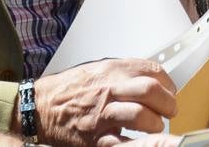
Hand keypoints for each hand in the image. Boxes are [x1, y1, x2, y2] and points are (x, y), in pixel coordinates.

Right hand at [33, 58, 176, 145]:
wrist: (38, 106)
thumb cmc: (69, 89)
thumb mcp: (98, 68)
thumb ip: (124, 71)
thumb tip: (152, 78)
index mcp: (112, 70)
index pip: (153, 70)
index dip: (168, 82)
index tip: (170, 90)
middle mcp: (109, 89)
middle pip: (150, 91)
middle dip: (167, 102)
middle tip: (169, 110)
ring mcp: (102, 115)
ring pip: (140, 116)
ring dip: (155, 124)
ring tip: (155, 126)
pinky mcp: (94, 138)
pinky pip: (122, 144)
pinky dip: (137, 145)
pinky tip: (144, 143)